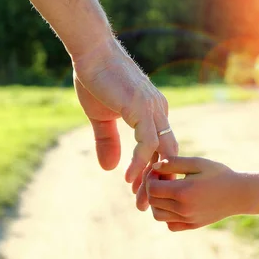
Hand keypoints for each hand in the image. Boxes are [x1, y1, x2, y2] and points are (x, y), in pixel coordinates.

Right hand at [73, 36, 177, 187]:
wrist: (91, 53)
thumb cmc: (96, 79)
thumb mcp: (101, 118)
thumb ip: (108, 142)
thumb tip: (110, 169)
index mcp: (153, 113)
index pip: (160, 149)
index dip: (153, 172)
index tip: (141, 193)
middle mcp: (159, 112)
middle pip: (167, 155)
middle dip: (158, 182)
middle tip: (147, 206)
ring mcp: (153, 110)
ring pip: (160, 153)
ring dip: (150, 179)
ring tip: (139, 201)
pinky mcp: (142, 108)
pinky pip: (147, 143)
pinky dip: (140, 163)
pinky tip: (128, 178)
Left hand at [145, 157, 248, 230]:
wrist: (239, 194)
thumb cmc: (219, 174)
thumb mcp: (197, 163)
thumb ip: (174, 163)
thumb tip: (155, 166)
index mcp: (183, 191)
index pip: (152, 188)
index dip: (151, 177)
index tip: (160, 170)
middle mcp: (183, 209)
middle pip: (153, 201)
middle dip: (153, 188)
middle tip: (164, 178)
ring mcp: (187, 219)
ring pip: (158, 215)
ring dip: (157, 202)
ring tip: (169, 191)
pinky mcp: (192, 226)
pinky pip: (170, 225)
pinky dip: (167, 215)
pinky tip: (176, 203)